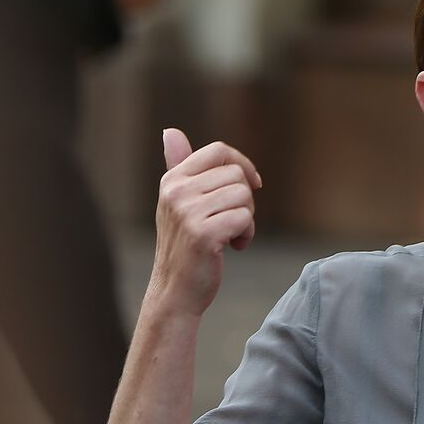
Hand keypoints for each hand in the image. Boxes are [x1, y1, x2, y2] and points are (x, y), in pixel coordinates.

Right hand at [146, 128, 261, 317]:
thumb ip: (178, 166)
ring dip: (247, 219)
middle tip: (233, 222)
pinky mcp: (203, 234)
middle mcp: (176, 192)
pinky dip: (246, 235)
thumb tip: (171, 131)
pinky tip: (233, 247)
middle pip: (237, 175)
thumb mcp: (178, 203)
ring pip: (244, 196)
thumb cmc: (185, 247)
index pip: (218, 151)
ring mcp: (188, 212)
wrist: (175, 291)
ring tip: (231, 236)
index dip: (243, 165)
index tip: (252, 184)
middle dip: (245, 200)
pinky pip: (244, 219)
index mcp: (172, 179)